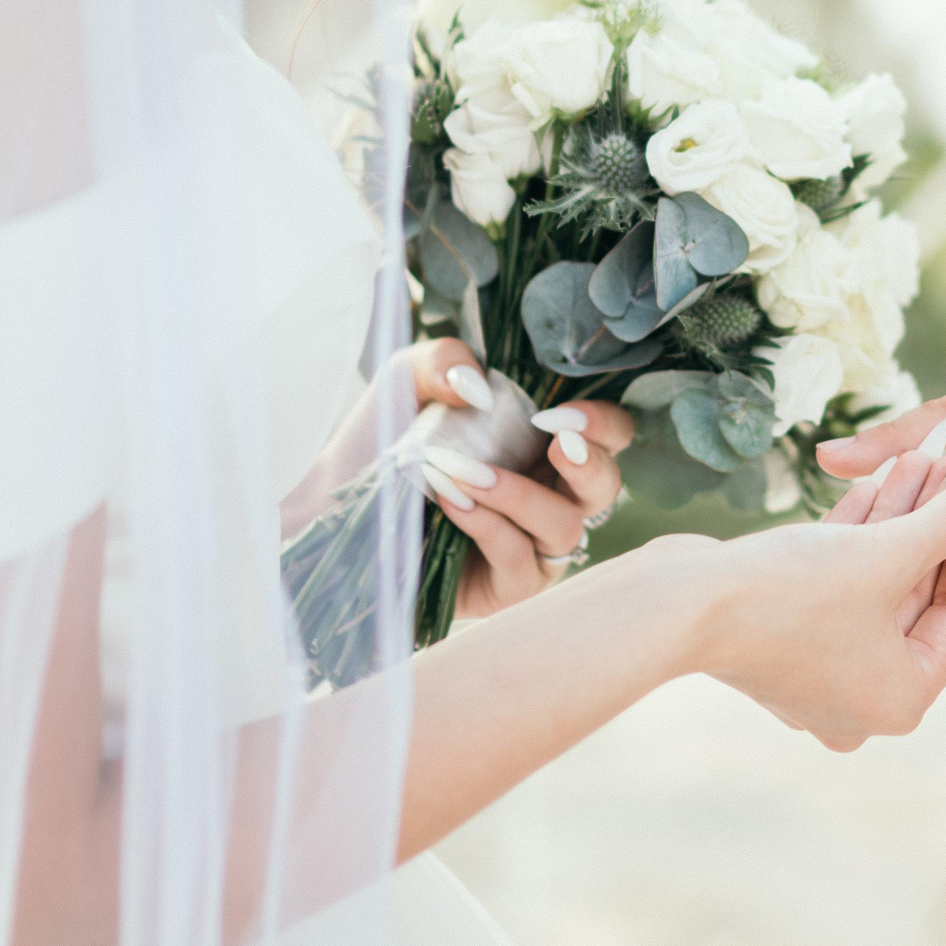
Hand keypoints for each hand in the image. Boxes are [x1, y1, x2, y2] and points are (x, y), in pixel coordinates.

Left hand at [281, 341, 633, 619]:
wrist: (334, 507)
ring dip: (518, 495)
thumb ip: (443, 359)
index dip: (604, 424)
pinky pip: (521, 558)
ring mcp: (534, 545)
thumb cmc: (380, 442)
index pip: (611, 436)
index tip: (561, 415)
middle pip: (608, 486)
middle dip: (590, 463)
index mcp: (544, 444)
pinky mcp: (509, 586)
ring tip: (464, 476)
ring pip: (564, 526)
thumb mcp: (406, 382)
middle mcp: (550, 494)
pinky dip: (489, 526)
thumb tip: (478, 382)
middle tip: (556, 442)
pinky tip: (452, 505)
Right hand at [683, 452, 945, 750]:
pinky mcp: (780, 642)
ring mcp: (817, 674)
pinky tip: (875, 478)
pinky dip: (855, 537)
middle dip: (933, 521)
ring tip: (918, 451)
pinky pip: (837, 586)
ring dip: (896, 518)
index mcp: (901, 701)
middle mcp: (862, 701)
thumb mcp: (889, 552)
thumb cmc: (790, 590)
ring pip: (876, 584)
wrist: (676, 606)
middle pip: (917, 596)